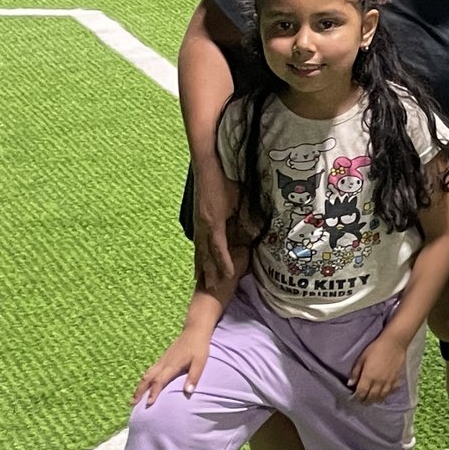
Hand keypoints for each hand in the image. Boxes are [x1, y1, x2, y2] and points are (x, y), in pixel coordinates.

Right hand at [136, 331, 211, 406]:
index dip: (153, 392)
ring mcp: (162, 360)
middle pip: (147, 379)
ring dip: (139, 386)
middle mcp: (164, 363)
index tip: (148, 404)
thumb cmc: (199, 347)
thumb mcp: (200, 362)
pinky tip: (143, 384)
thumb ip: (194, 377)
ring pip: (146, 374)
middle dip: (139, 391)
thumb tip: (188, 392)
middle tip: (131, 403)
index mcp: (172, 365)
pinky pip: (150, 370)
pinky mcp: (163, 359)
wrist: (194, 331)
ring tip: (134, 397)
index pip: (159, 381)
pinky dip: (144, 379)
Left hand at [189, 163, 236, 293]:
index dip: (205, 259)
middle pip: (203, 254)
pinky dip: (223, 261)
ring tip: (215, 287)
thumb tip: (246, 219)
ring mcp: (206, 224)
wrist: (209, 161)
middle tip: (209, 287)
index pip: (205, 244)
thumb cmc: (221, 175)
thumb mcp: (231, 197)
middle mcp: (202, 225)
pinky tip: (227, 274)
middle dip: (206, 271)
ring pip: (209, 255)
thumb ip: (236, 210)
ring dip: (212, 272)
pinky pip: (218, 247)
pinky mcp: (212, 221)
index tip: (206, 273)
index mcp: (206, 219)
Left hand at [348, 330, 410, 404]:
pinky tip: (384, 394)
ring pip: (381, 396)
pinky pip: (391, 391)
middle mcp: (378, 382)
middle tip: (362, 402)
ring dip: (376, 400)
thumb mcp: (362, 358)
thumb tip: (350, 383)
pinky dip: (387, 395)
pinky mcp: (396, 379)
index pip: (361, 393)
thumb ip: (355, 372)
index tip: (354, 399)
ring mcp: (389, 382)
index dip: (357, 398)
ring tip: (372, 400)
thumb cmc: (376, 348)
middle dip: (366, 401)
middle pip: (371, 397)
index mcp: (368, 377)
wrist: (395, 343)